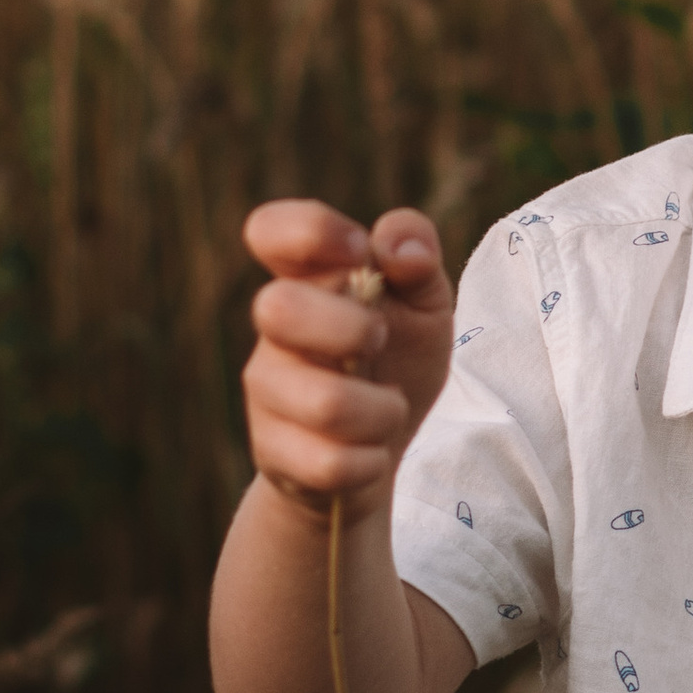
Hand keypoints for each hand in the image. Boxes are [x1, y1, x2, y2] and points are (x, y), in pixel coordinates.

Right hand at [240, 200, 454, 527]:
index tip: (358, 252)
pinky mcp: (273, 453)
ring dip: (382, 412)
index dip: (312, 230)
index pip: (269, 229)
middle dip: (352, 328)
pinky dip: (370, 461)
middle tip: (379, 343)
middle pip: (277, 307)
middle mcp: (274, 330)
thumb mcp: (425, 303)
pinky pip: (329, 463)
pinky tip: (368, 453)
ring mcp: (267, 391)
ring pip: (324, 402)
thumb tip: (401, 250)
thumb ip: (417, 256)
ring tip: (388, 410)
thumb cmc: (397, 360)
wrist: (377, 451)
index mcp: (309, 278)